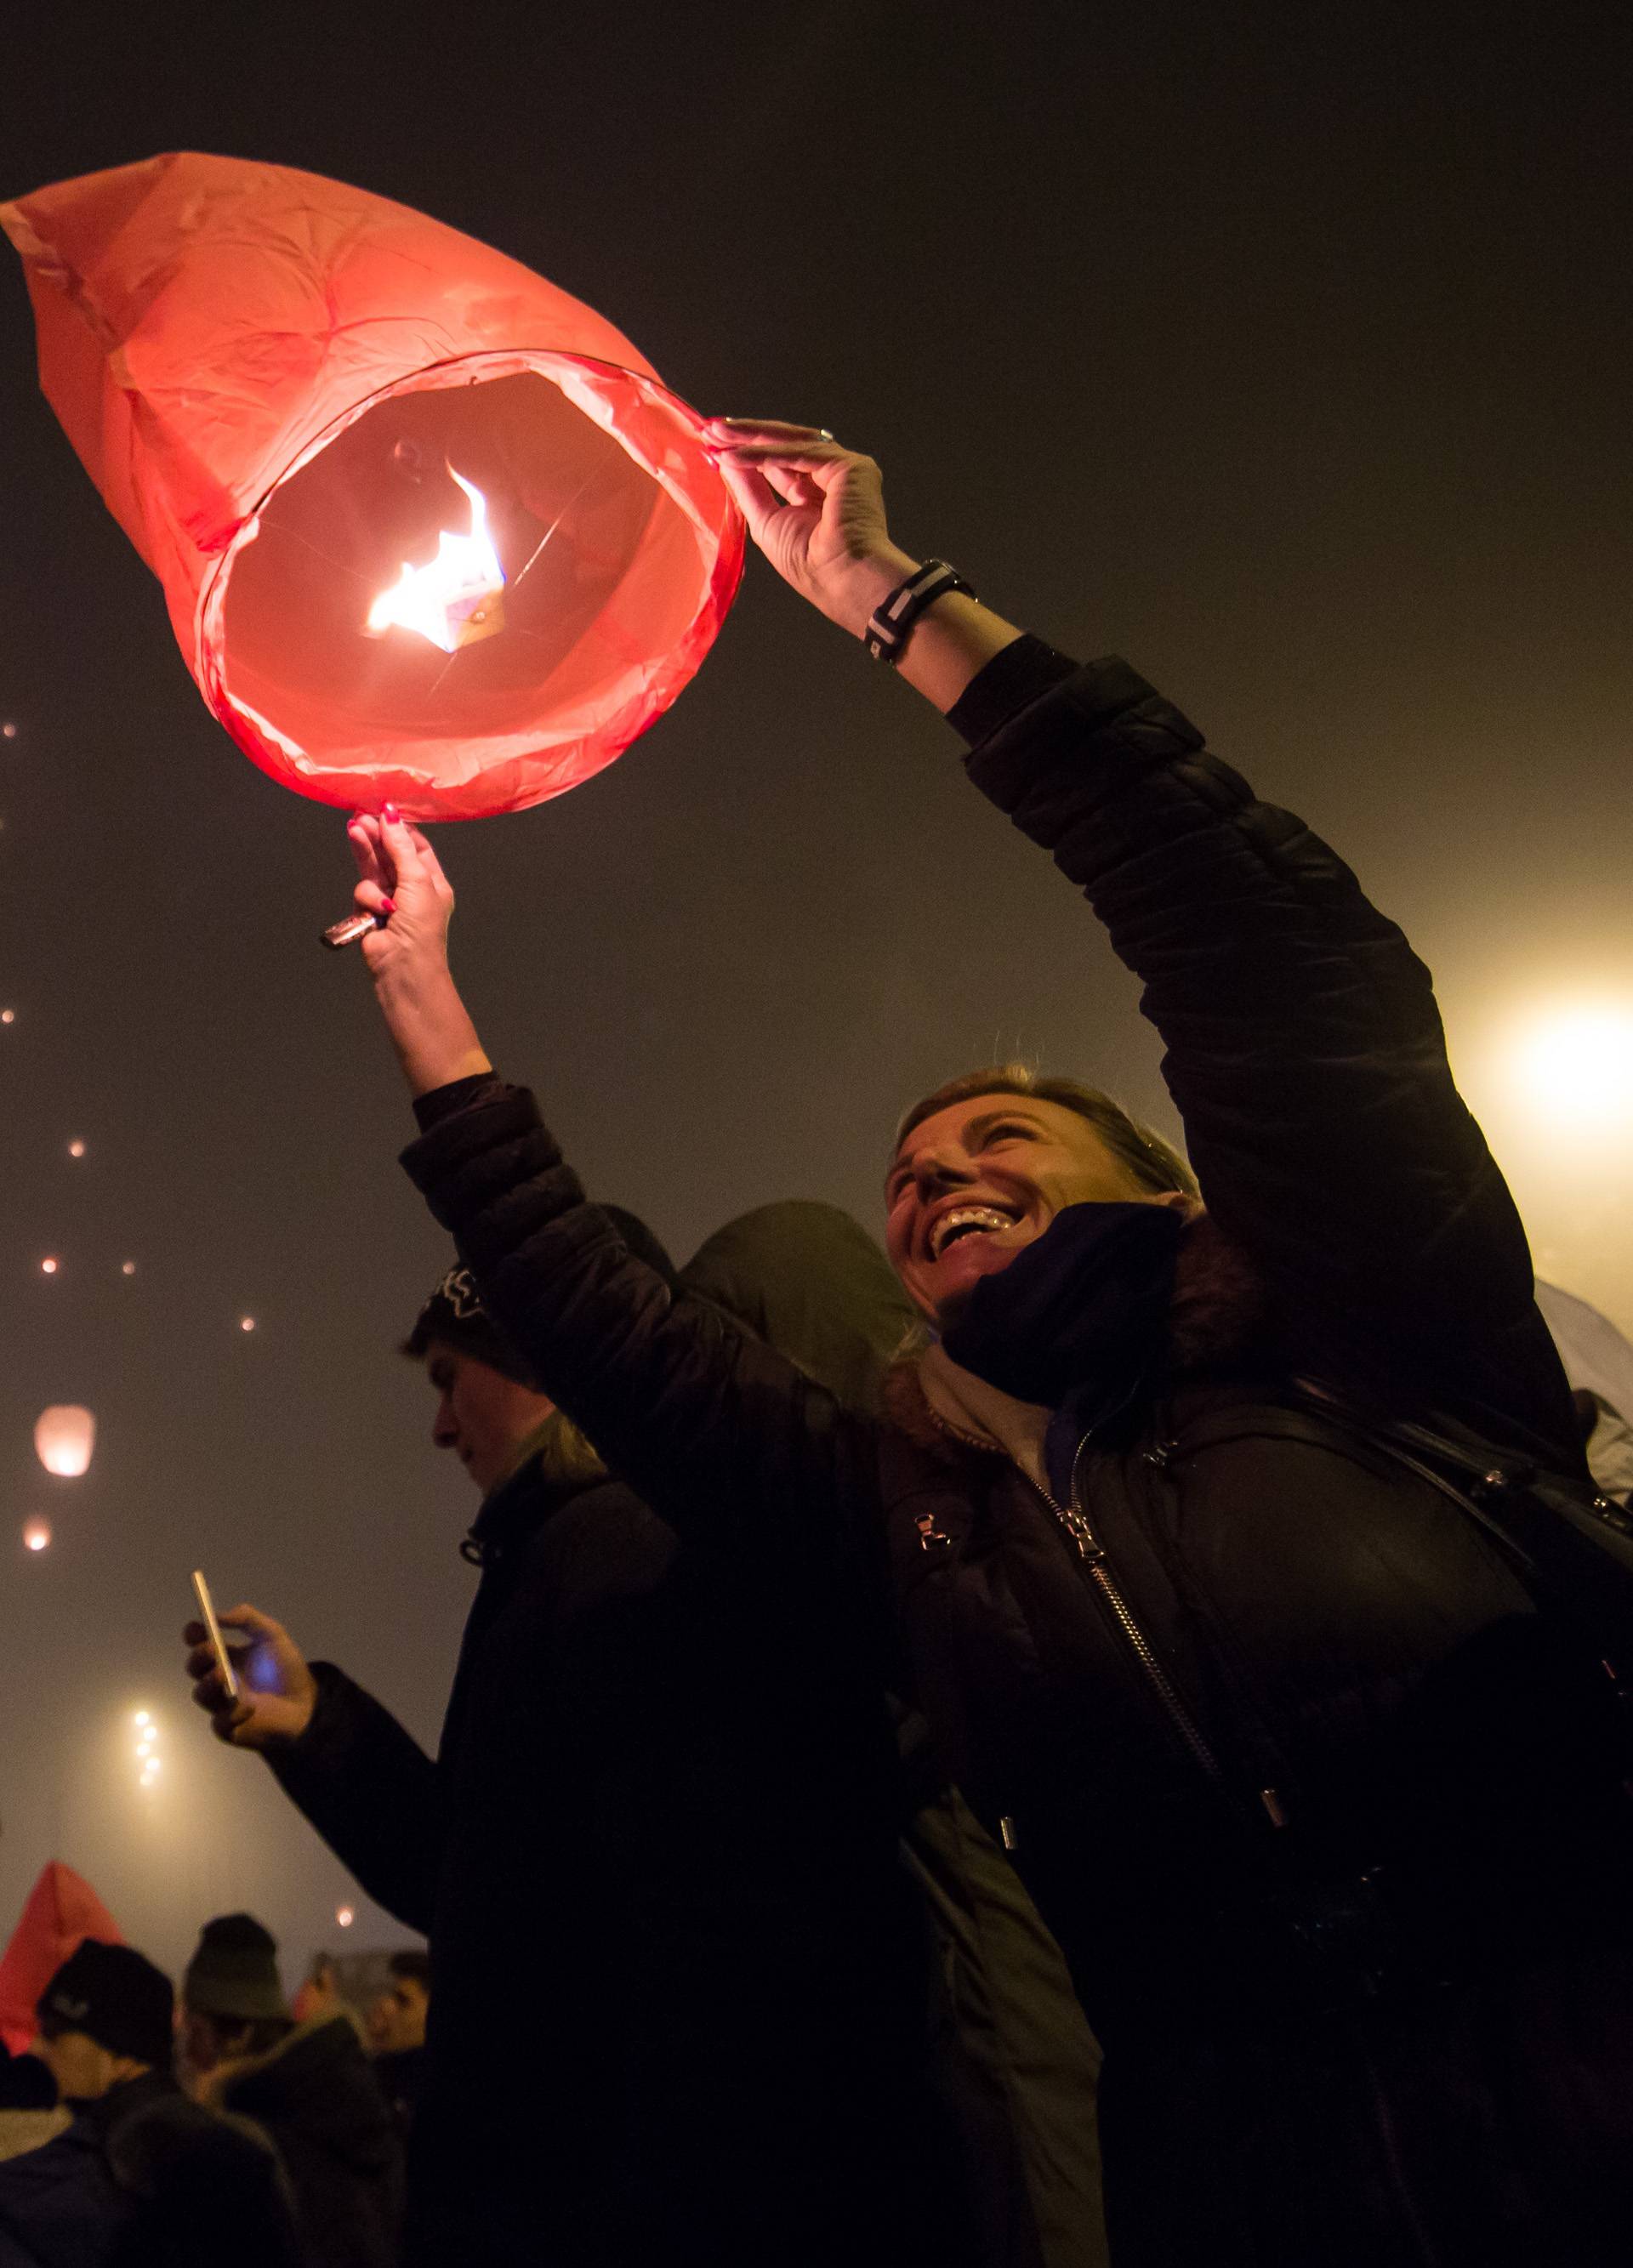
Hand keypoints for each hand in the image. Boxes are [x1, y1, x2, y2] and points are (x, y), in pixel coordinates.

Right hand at [182, 1603, 317, 1749]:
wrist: (306, 1704)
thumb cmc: (286, 1669)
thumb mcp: (272, 1635)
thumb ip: (248, 1619)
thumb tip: (218, 1614)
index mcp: (226, 1655)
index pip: (200, 1643)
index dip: (194, 1635)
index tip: (196, 1627)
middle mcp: (218, 1679)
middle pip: (196, 1668)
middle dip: (199, 1657)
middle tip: (211, 1650)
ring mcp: (221, 1703)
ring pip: (202, 1694)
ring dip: (209, 1683)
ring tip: (222, 1674)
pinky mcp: (230, 1728)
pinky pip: (221, 1723)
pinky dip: (232, 1714)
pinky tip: (250, 1706)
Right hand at [346, 808, 453, 986]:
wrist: (404, 970)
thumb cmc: (420, 926)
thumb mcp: (417, 881)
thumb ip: (401, 846)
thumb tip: (390, 814)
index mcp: (433, 881)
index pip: (416, 846)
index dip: (400, 828)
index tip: (383, 809)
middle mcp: (412, 889)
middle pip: (391, 854)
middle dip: (376, 835)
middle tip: (360, 815)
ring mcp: (390, 900)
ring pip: (373, 869)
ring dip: (365, 853)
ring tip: (354, 830)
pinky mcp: (370, 912)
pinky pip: (364, 892)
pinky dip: (367, 897)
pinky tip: (376, 907)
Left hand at [704, 419, 918, 636]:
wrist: (841, 580)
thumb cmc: (809, 565)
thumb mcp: (766, 521)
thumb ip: (748, 488)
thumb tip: (725, 460)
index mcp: (817, 495)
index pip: (779, 464)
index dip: (748, 453)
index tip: (716, 446)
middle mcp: (832, 478)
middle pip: (784, 447)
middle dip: (747, 437)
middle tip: (712, 430)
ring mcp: (844, 469)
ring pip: (791, 442)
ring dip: (752, 437)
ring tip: (717, 434)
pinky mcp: (849, 466)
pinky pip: (799, 453)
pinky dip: (764, 454)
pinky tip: (735, 455)